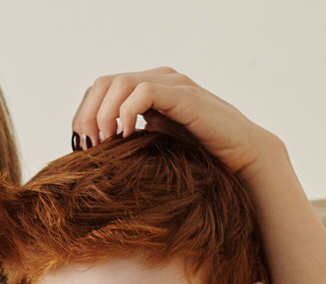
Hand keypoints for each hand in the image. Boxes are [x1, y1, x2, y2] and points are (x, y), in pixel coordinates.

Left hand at [71, 68, 284, 180]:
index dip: (84, 115)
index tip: (82, 147)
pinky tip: (125, 137)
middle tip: (88, 146)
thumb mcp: (153, 146)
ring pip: (119, 83)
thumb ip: (129, 139)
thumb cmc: (199, 160)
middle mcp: (158, 80)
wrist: (242, 161)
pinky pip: (143, 92)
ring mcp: (172, 84)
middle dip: (87, 115)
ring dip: (103, 114)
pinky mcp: (184, 95)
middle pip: (103, 83)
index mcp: (147, 88)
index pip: (100, 89)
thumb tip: (93, 154)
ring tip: (104, 142)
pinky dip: (126, 113)